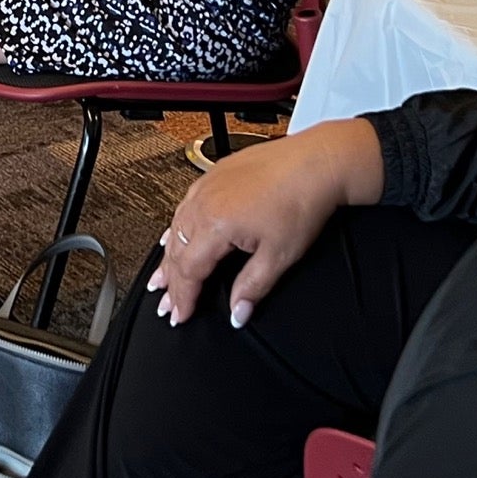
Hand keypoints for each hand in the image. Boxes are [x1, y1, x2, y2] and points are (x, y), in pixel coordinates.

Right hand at [149, 120, 376, 328]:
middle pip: (177, 250)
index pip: (189, 270)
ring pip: (176, 227)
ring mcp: (207, 186)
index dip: (183, 297)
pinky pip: (184, 205)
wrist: (315, 162)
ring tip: (161, 277)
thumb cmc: (300, 201)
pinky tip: (174, 233)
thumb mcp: (278, 256)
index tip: (179, 315)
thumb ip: (251, 288)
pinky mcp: (214, 174)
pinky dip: (176, 227)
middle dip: (170, 282)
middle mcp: (204, 202)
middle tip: (165, 304)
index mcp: (215, 224)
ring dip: (168, 255)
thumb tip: (238, 313)